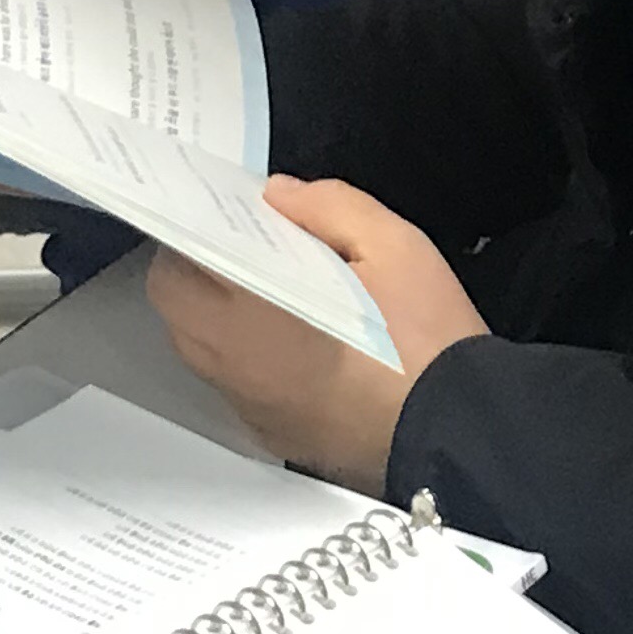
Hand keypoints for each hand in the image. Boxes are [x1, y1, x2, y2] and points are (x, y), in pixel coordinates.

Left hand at [148, 176, 487, 490]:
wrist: (458, 433)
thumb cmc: (426, 342)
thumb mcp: (395, 247)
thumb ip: (330, 207)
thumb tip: (280, 197)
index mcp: (253, 316)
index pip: (180, 265)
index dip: (194, 229)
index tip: (223, 211)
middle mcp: (237, 366)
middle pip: (174, 307)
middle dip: (195, 268)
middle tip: (244, 244)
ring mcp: (251, 406)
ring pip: (198, 349)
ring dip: (214, 313)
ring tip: (268, 288)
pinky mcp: (273, 436)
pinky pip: (233, 384)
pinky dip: (246, 356)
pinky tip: (295, 342)